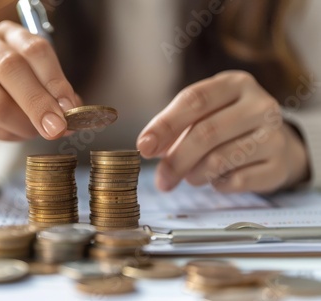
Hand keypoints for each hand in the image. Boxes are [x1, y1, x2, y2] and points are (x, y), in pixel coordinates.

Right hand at [0, 21, 79, 140]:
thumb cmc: (8, 86)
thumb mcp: (34, 80)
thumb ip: (53, 93)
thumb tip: (73, 113)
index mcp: (9, 34)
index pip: (34, 50)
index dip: (55, 80)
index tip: (69, 108)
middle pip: (11, 69)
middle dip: (38, 104)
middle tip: (56, 128)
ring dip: (22, 125)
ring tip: (34, 132)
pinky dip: (7, 135)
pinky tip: (13, 132)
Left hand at [137, 71, 309, 192]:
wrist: (276, 143)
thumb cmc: (228, 124)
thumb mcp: (204, 114)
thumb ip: (175, 126)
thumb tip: (147, 146)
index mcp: (235, 84)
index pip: (194, 100)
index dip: (164, 125)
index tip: (144, 146)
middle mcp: (259, 105)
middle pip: (206, 133)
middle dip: (175, 160)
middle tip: (161, 179)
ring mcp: (274, 135)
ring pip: (220, 159)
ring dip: (194, 174)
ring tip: (189, 176)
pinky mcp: (278, 165)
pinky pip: (236, 181)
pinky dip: (217, 184)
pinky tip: (216, 179)